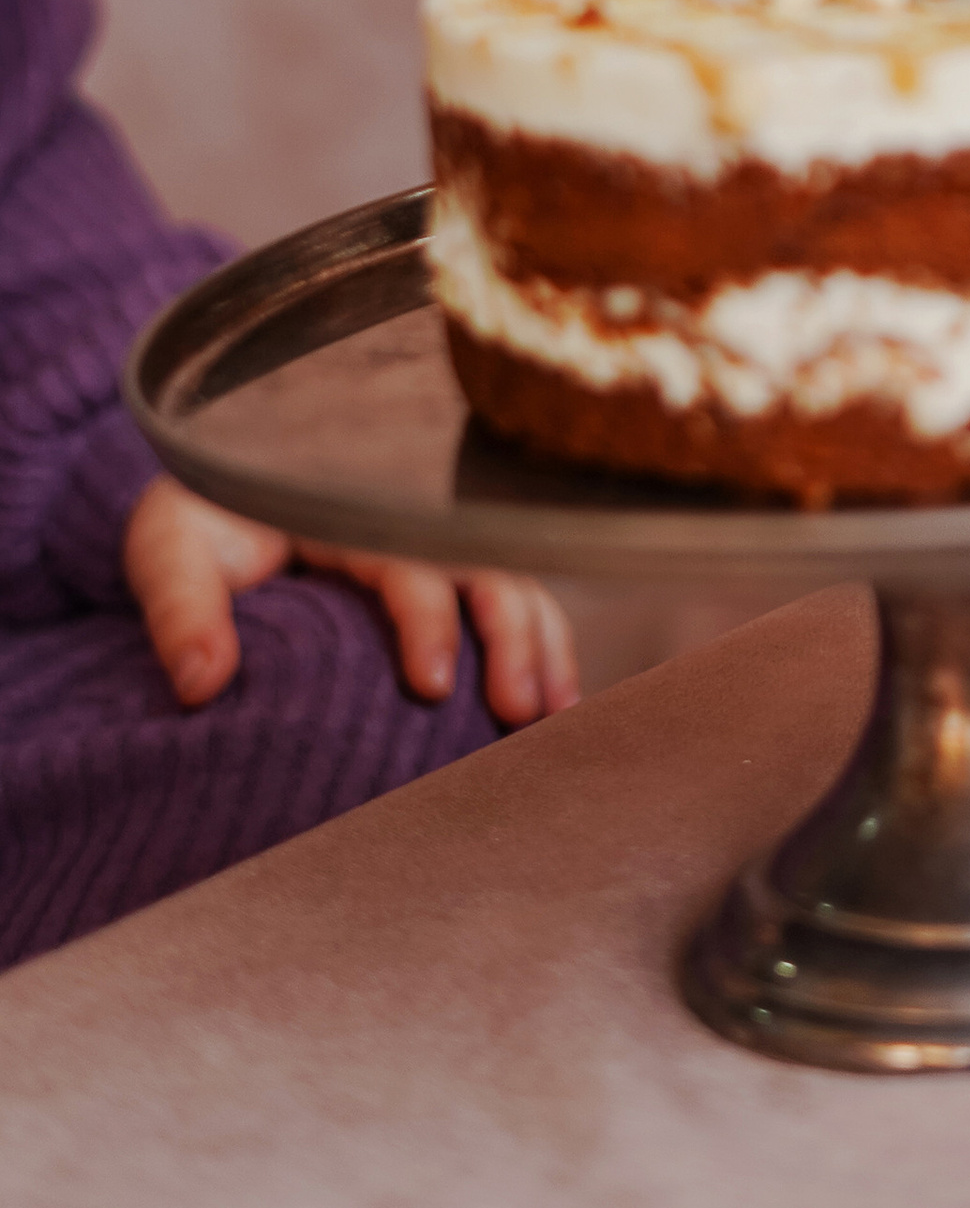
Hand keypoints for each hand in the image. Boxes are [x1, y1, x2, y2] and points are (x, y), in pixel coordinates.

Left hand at [123, 476, 579, 724]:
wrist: (218, 493)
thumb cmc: (200, 520)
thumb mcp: (172, 547)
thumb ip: (182, 607)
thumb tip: (202, 684)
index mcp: (351, 508)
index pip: (409, 558)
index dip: (428, 619)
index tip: (433, 686)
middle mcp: (410, 522)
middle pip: (485, 565)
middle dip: (512, 636)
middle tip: (519, 711)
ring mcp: (435, 546)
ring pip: (514, 582)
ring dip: (542, 645)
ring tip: (555, 714)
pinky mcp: (445, 578)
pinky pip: (512, 601)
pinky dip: (544, 645)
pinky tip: (559, 702)